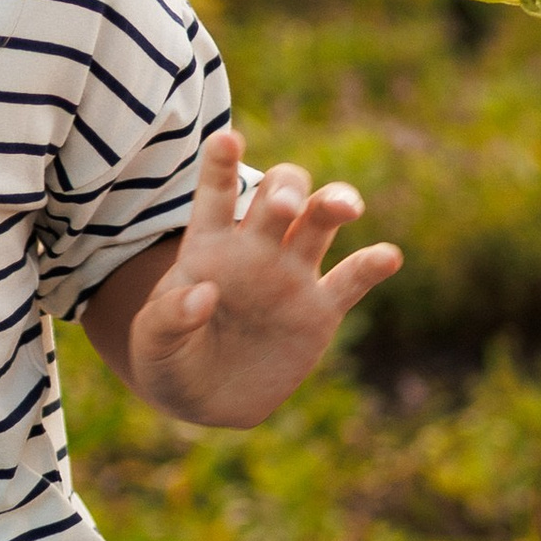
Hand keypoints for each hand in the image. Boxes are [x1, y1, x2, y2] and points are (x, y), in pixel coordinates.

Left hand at [88, 132, 400, 426]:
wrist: (204, 400)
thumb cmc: (169, 360)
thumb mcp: (151, 345)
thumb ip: (168, 317)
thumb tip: (203, 292)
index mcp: (210, 246)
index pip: (216, 195)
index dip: (222, 165)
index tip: (227, 140)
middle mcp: (256, 249)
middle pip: (281, 193)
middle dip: (287, 188)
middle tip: (285, 207)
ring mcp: (292, 275)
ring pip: (321, 221)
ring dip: (334, 204)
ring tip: (344, 207)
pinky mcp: (320, 310)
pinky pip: (352, 279)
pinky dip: (372, 264)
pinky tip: (388, 256)